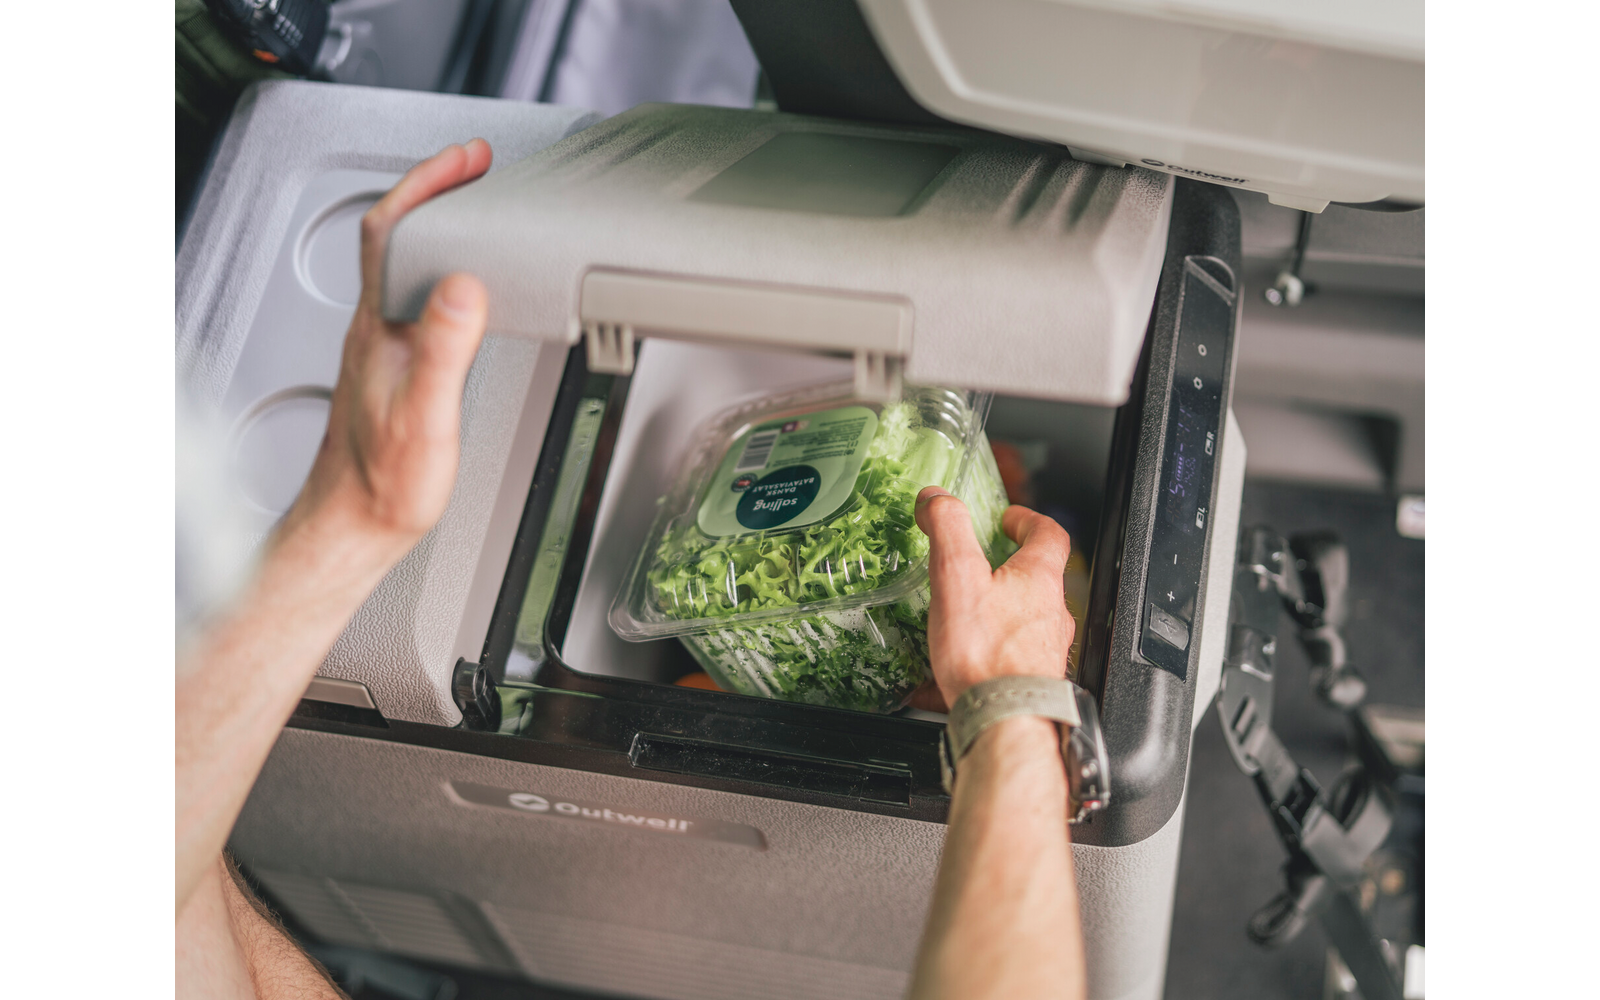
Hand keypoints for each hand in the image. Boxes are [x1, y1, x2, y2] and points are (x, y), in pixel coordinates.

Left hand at [280, 139, 493, 565]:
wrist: (354, 523)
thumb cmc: (385, 483)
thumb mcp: (425, 416)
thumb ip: (444, 349)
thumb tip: (463, 286)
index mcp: (382, 328)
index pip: (393, 231)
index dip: (428, 184)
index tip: (468, 160)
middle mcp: (376, 328)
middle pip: (398, 234)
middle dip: (436, 189)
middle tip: (476, 167)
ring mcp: (383, 345)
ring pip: (406, 263)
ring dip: (439, 226)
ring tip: (475, 209)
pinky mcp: (394, 366)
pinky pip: (416, 295)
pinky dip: (442, 268)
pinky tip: (463, 282)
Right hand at [910, 486, 1073, 710]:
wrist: (1006, 721)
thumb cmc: (986, 654)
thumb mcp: (958, 577)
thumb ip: (948, 530)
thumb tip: (936, 498)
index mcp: (1039, 579)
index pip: (1049, 535)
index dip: (1029, 520)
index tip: (1009, 518)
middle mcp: (1052, 613)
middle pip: (1039, 578)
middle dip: (1011, 567)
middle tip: (983, 563)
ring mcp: (1046, 649)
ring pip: (1028, 618)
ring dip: (1003, 609)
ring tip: (968, 614)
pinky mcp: (1033, 679)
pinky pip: (1012, 656)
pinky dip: (991, 650)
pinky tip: (961, 664)